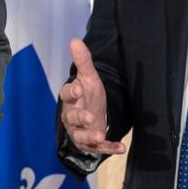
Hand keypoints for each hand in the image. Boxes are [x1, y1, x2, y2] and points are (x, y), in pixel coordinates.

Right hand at [58, 39, 126, 154]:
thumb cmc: (87, 94)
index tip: (78, 90)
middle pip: (72, 118)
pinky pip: (99, 147)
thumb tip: (74, 40)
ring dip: (90, 136)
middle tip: (89, 117)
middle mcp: (72, 116)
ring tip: (99, 135)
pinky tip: (121, 147)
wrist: (92, 112)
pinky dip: (109, 148)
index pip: (66, 94)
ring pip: (81, 136)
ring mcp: (80, 131)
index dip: (71, 92)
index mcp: (71, 98)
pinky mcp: (91, 143)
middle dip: (80, 118)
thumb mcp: (89, 77)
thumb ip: (83, 61)